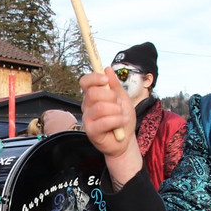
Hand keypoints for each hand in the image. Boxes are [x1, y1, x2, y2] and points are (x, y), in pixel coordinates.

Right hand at [80, 68, 143, 186]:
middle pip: (93, 93)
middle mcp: (87, 106)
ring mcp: (88, 119)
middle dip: (111, 97)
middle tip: (118, 105)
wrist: (125, 140)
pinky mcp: (91, 131)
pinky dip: (118, 120)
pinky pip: (104, 121)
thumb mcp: (123, 99)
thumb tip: (107, 69)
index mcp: (93, 96)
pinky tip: (123, 122)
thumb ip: (115, 85)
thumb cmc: (122, 119)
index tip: (106, 81)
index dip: (94, 78)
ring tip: (122, 116)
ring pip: (100, 107)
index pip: (85, 82)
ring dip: (116, 110)